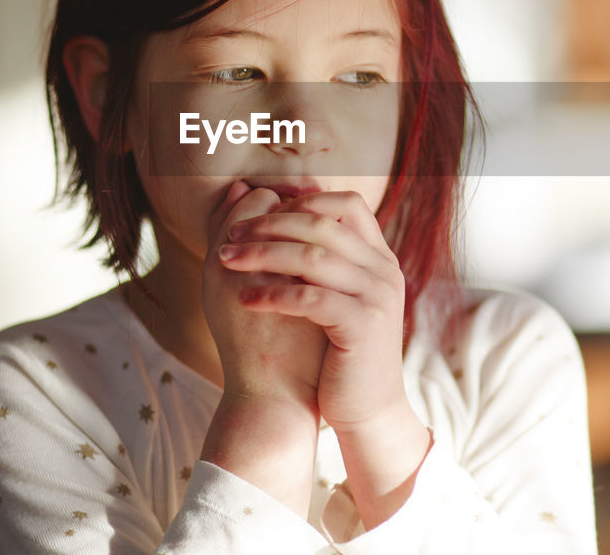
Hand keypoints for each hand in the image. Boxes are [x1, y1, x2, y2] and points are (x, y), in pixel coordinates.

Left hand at [219, 190, 430, 526]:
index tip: (260, 212)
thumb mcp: (336, 298)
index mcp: (379, 258)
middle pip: (322, 224)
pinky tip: (244, 298)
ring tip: (226, 260)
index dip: (303, 199)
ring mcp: (377, 296)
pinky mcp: (362, 326)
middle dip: (269, 225)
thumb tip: (276, 219)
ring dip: (262, 254)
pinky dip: (273, 294)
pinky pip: (310, 297)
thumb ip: (320, 262)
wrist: (370, 411)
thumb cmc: (342, 354)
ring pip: (312, 256)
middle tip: (230, 236)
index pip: (347, 204)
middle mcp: (384, 270)